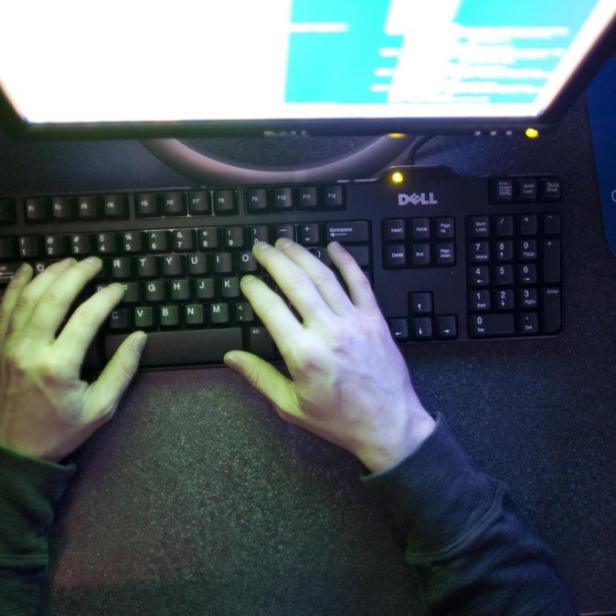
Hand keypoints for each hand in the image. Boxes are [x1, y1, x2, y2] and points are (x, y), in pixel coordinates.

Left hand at [0, 257, 145, 462]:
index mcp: (58, 366)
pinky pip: (2, 308)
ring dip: (48, 274)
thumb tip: (139, 338)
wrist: (13, 452)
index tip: (118, 288)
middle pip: (54, 298)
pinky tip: (27, 270)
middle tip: (94, 262)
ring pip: (27, 297)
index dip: (106, 297)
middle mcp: (29, 351)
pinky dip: (15, 285)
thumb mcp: (100, 407)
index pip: (86, 317)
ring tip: (67, 261)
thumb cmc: (59, 431)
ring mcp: (7, 347)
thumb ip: (122, 370)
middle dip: (77, 273)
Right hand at [224, 239, 434, 472]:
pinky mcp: (375, 319)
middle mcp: (328, 331)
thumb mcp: (291, 406)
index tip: (246, 280)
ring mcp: (354, 321)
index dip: (254, 289)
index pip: (271, 308)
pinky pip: (360, 282)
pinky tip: (334, 246)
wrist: (390, 425)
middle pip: (296, 283)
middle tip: (260, 248)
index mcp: (303, 354)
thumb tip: (231, 357)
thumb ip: (259, 378)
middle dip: (274, 260)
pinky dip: (346, 261)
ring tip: (285, 243)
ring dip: (302, 255)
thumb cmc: (339, 420)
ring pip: (324, 277)